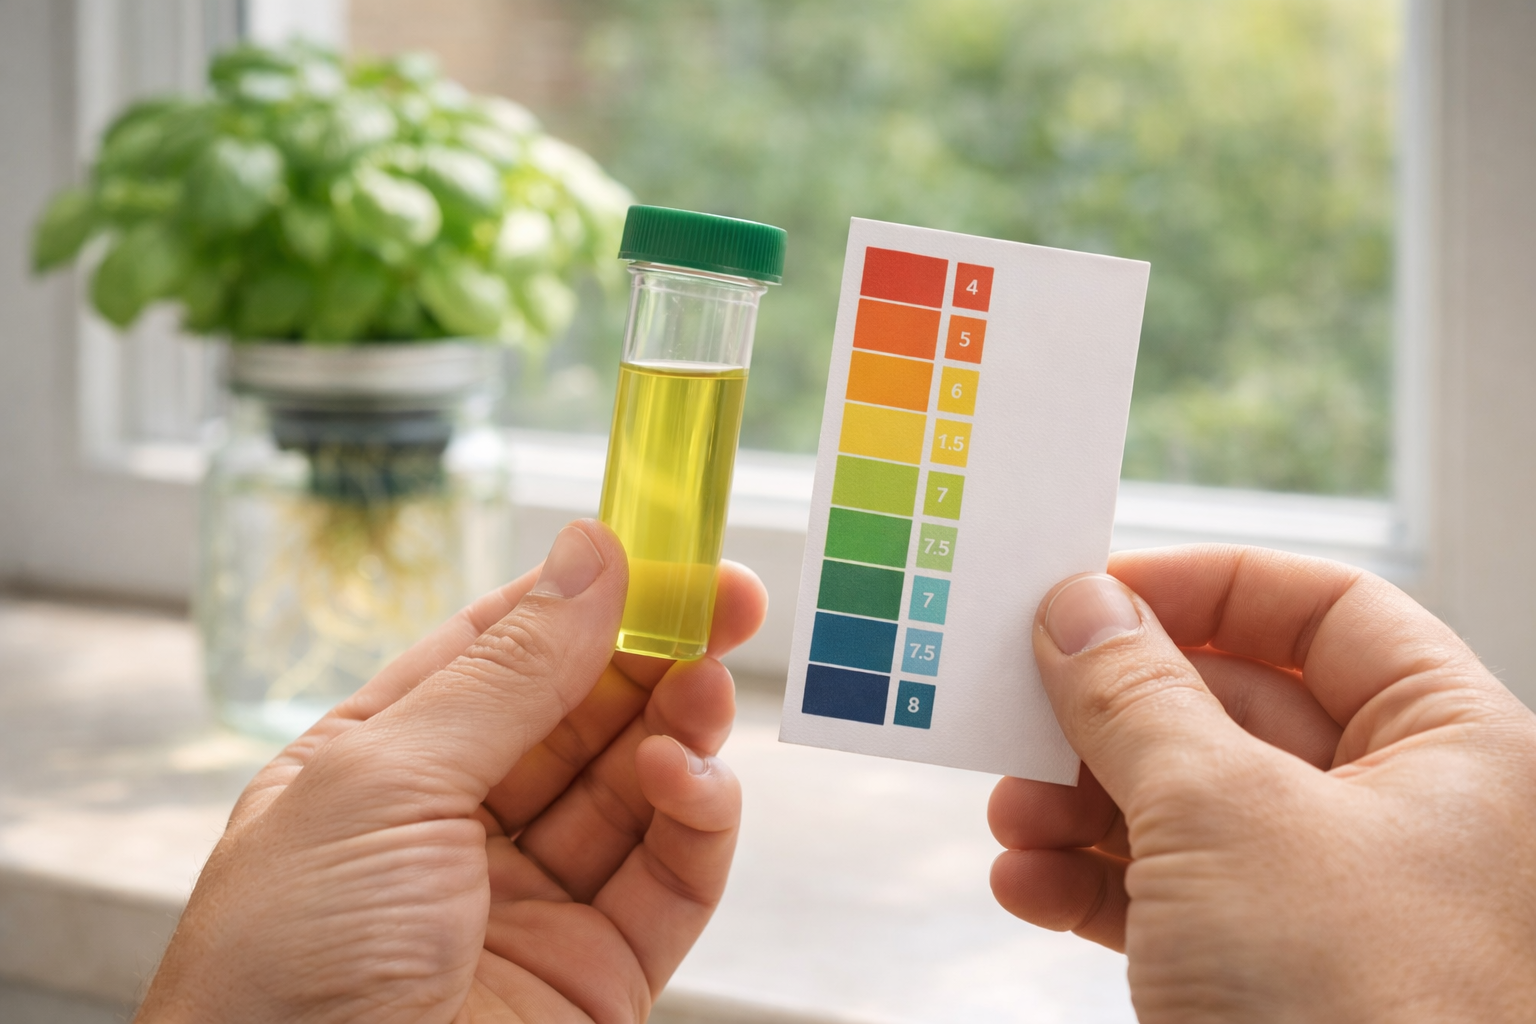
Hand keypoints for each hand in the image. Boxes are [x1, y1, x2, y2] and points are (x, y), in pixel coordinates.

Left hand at [135, 520, 767, 1023]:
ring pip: (633, 790)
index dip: (581, 595)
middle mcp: (457, 829)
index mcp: (381, 767)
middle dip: (653, 652)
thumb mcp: (384, 784)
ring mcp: (531, 903)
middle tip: (729, 598)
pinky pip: (667, 881)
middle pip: (580, 716)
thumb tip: (588, 554)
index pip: (498, 654)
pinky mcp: (597, 975)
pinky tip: (689, 781)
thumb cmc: (285, 968)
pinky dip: (695, 823)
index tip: (661, 546)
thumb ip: (507, 672)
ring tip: (710, 684)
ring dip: (680, 729)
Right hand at [989, 545, 1535, 1022]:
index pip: (1324, 609)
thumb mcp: (1223, 820)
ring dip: (1083, 804)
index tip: (1092, 593)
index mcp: (1452, 747)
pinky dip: (1095, 886)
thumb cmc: (1360, 1011)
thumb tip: (1079, 607)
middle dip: (1115, 712)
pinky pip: (1178, 900)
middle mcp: (1407, 817)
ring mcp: (1339, 905)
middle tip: (1018, 701)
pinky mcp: (1280, 981)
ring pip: (1193, 809)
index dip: (1203, 585)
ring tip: (1009, 813)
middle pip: (1238, 709)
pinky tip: (1027, 885)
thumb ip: (1137, 697)